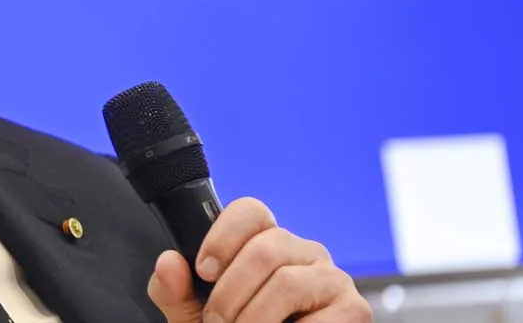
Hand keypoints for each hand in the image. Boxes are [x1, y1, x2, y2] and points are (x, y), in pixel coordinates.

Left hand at [146, 197, 371, 321]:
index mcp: (268, 245)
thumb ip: (175, 293)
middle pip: (264, 249)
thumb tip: (169, 262)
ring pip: (286, 282)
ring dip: (254, 317)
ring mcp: (332, 279)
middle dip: (230, 294)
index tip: (204, 271)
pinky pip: (317, 317)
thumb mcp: (197, 318)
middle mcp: (304, 253)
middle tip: (217, 322)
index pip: (251, 211)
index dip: (223, 236)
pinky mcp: (353, 309)